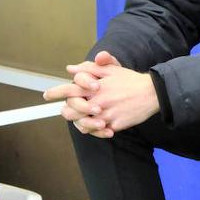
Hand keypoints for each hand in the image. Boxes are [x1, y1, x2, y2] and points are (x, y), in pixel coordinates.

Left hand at [44, 51, 159, 137]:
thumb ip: (90, 68)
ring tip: (86, 119)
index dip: (55, 92)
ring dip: (82, 123)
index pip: (69, 90)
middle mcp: (97, 101)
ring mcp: (105, 115)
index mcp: (95, 87)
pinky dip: (97, 130)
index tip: (47, 95)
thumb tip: (71, 69)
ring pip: (83, 125)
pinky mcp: (114, 125)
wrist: (152, 93)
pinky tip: (100, 125)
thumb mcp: (112, 69)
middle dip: (67, 112)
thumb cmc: (131, 80)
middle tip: (68, 111)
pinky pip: (98, 132)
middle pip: (71, 112)